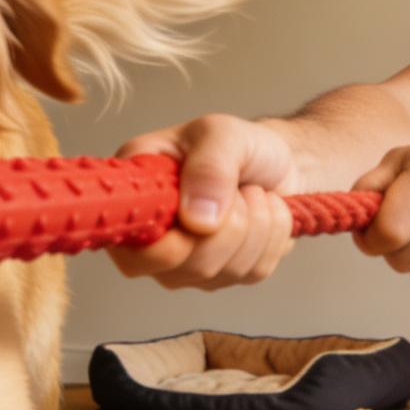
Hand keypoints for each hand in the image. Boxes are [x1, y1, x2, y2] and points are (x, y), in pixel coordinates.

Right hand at [109, 114, 298, 289]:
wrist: (279, 162)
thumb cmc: (240, 145)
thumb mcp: (223, 134)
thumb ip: (208, 168)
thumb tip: (197, 222)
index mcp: (136, 195)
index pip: (130, 249)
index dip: (165, 244)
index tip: (196, 217)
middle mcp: (152, 237)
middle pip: (179, 266)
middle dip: (225, 224)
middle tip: (238, 188)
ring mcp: (185, 262)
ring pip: (221, 270)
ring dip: (255, 225)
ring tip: (252, 193)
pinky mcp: (223, 275)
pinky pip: (253, 272)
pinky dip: (272, 237)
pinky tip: (265, 213)